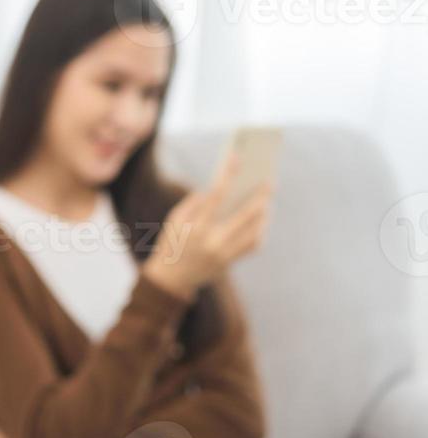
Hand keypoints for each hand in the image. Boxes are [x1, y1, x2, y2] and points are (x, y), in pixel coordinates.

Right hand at [143, 154, 273, 300]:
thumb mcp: (173, 222)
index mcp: (195, 227)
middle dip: (260, 196)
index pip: (216, 194)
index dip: (228, 173)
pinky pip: (252, 246)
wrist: (169, 280)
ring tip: (267, 202)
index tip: (237, 157)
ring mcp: (223, 254)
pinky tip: (261, 221)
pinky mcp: (229, 263)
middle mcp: (212, 241)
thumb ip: (192, 205)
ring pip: (254, 231)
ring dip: (264, 215)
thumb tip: (214, 191)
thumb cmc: (170, 245)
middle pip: (245, 214)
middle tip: (270, 181)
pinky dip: (259, 232)